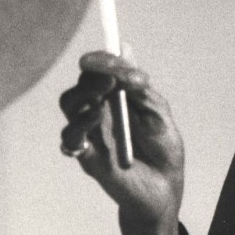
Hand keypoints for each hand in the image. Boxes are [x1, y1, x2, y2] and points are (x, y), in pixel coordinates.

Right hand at [59, 50, 184, 234]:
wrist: (165, 187)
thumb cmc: (163, 149)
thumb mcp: (157, 112)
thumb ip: (140, 85)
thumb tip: (124, 47)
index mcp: (119, 98)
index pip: (100, 71)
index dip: (99, 60)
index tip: (102, 56)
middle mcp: (100, 112)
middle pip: (82, 84)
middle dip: (92, 76)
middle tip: (110, 78)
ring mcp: (92, 133)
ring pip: (70, 105)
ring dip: (83, 95)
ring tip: (103, 95)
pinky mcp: (88, 156)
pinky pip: (71, 138)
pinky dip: (79, 125)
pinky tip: (96, 119)